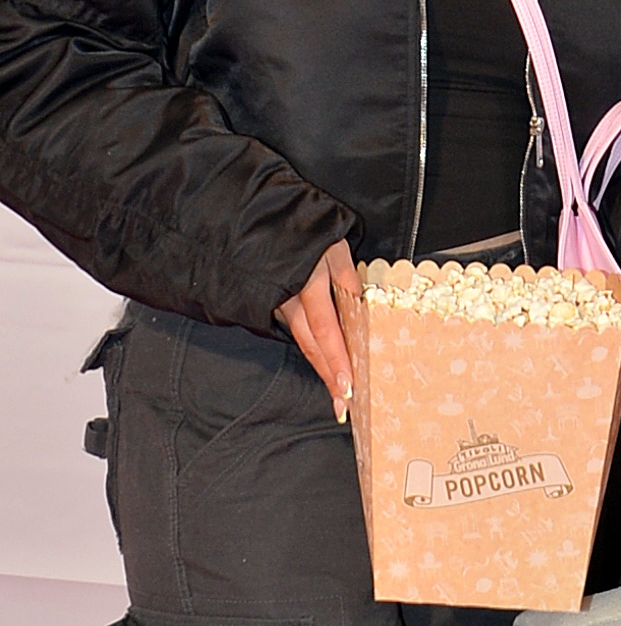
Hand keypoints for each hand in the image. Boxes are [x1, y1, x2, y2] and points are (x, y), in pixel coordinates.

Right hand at [275, 239, 358, 423]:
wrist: (256, 219)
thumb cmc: (301, 229)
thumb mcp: (331, 245)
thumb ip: (345, 275)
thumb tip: (359, 304)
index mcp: (307, 287)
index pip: (325, 330)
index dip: (336, 360)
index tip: (347, 386)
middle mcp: (290, 302)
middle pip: (313, 347)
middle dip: (330, 377)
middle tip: (344, 407)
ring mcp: (279, 304)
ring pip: (304, 343)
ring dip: (322, 369)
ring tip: (337, 395)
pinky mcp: (274, 304)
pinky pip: (297, 332)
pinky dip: (313, 350)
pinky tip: (324, 365)